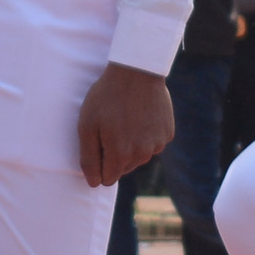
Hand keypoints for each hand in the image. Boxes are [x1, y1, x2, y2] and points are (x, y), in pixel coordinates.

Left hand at [78, 63, 172, 188]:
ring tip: (125, 120)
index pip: (106, 179)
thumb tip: (93, 183)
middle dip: (114, 154)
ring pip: (139, 157)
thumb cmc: (106, 97)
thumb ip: (89, 159)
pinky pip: (152, 144)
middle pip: (123, 169)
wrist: (137, 71)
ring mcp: (157, 144)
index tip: (97, 144)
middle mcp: (141, 155)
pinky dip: (145, 135)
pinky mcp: (167, 134)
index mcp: (120, 155)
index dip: (98, 164)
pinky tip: (140, 116)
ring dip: (131, 145)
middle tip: (109, 128)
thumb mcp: (87, 126)